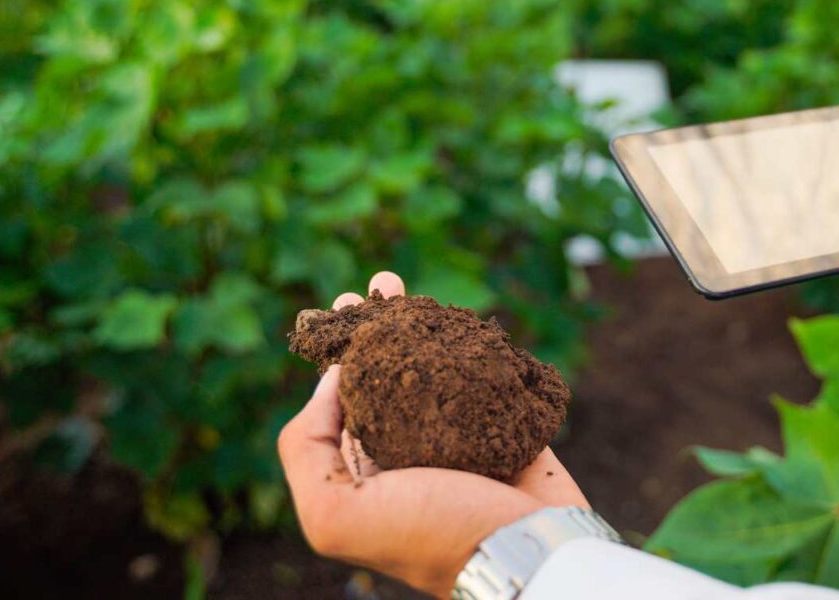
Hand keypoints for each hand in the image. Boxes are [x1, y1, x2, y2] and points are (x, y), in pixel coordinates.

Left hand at [277, 271, 588, 597]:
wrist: (530, 551)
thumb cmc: (433, 536)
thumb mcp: (334, 514)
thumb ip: (309, 446)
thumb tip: (333, 378)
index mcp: (369, 471)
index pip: (345, 400)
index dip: (340, 351)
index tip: (343, 307)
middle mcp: (413, 450)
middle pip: (389, 374)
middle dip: (377, 327)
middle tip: (378, 287)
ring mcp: (466, 435)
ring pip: (440, 367)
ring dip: (425, 324)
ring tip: (407, 287)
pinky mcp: (513, 424)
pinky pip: (493, 375)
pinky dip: (481, 347)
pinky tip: (466, 320)